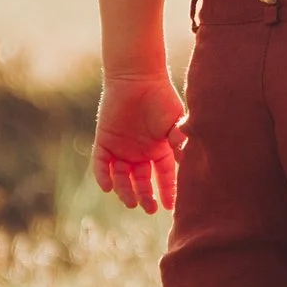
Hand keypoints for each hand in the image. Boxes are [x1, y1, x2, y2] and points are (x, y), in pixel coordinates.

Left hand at [94, 72, 186, 213]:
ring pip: (121, 176)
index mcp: (158, 149)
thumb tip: (185, 159)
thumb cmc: (161, 97)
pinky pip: (101, 163)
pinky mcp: (104, 141)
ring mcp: (121, 148)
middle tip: (148, 208)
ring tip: (130, 201)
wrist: (137, 77)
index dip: (167, 191)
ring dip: (125, 190)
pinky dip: (103, 175)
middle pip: (141, 180)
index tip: (169, 206)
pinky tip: (108, 187)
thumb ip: (179, 139)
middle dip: (145, 195)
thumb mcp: (175, 121)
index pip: (163, 176)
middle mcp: (139, 152)